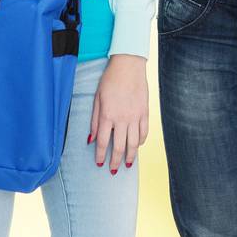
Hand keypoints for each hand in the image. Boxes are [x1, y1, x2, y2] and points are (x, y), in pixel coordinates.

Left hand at [89, 54, 147, 173]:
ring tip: (128, 164)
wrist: (128, 65)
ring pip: (134, 142)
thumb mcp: (97, 98)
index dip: (101, 155)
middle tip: (113, 170)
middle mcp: (122, 119)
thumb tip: (91, 139)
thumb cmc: (110, 80)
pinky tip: (138, 145)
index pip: (103, 142)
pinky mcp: (145, 111)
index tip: (99, 163)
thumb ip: (94, 120)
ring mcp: (135, 116)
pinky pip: (144, 131)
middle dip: (116, 161)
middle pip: (120, 146)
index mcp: (108, 116)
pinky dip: (141, 141)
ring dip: (131, 155)